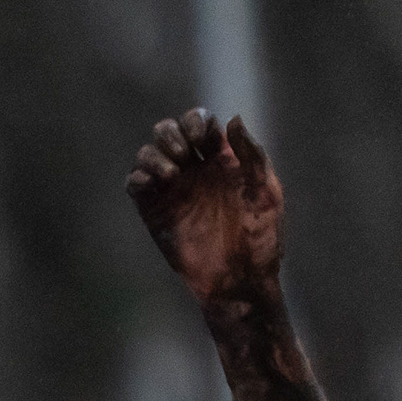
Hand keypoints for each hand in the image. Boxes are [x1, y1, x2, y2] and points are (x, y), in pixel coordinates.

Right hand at [128, 109, 283, 300]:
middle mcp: (194, 170)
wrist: (241, 281)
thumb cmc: (261, 240)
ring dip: (154, 154)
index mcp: (222, 160)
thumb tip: (233, 118)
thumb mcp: (266, 193)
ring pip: (149, 153)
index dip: (196, 121)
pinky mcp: (155, 211)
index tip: (201, 137)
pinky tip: (154, 183)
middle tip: (183, 154)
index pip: (200, 123)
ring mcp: (172, 190)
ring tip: (171, 174)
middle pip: (169, 131)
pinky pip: (135, 183)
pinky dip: (138, 176)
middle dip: (171, 132)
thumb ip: (253, 155)